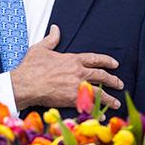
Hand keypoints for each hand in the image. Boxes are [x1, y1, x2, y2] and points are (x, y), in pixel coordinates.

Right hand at [10, 25, 124, 110]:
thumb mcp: (41, 49)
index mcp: (73, 60)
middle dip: (112, 80)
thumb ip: (52, 39)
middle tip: (119, 83)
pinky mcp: (72, 100)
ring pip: (99, 92)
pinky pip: (89, 105)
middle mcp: (78, 73)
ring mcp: (77, 87)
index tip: (115, 64)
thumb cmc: (31, 67)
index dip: (107, 61)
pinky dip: (97, 111)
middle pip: (102, 76)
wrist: (26, 84)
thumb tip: (55, 28)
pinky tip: (102, 115)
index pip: (95, 59)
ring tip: (116, 102)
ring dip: (109, 98)